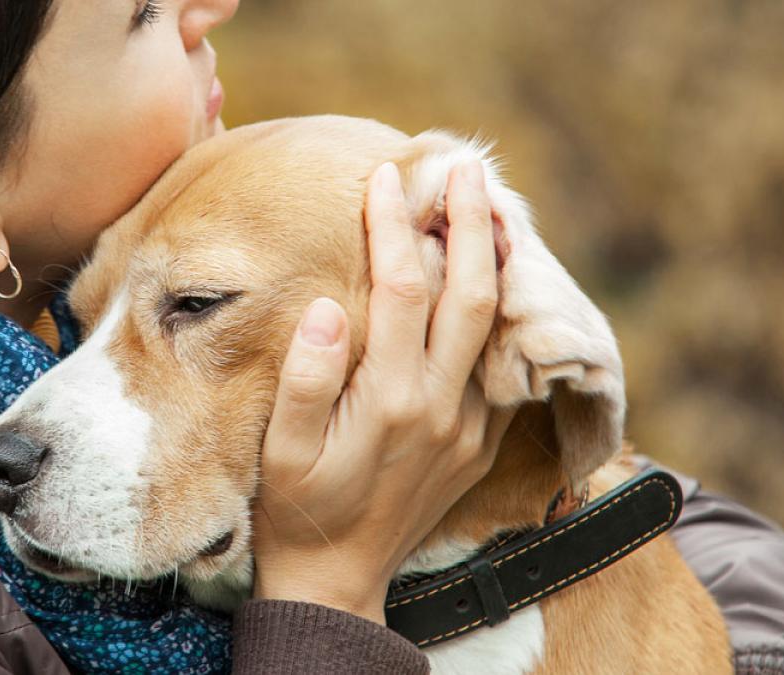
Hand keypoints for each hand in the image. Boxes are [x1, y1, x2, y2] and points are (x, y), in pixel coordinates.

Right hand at [251, 160, 511, 623]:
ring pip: (497, 327)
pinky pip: (501, 366)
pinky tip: (491, 283)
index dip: (395, 227)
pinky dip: (500, 314)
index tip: (386, 178)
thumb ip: (306, 378)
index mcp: (390, 399)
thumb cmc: (298, 509)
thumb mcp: (282, 451)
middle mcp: (442, 407)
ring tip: (494, 208)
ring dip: (498, 262)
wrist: (339, 579)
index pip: (402, 289)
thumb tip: (328, 306)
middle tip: (466, 167)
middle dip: (470, 224)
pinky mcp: (481, 443)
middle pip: (471, 294)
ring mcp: (469, 426)